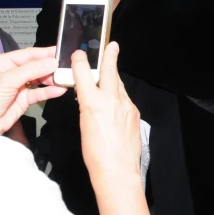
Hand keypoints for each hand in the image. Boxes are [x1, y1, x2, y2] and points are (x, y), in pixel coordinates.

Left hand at [0, 46, 65, 135]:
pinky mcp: (24, 99)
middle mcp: (12, 72)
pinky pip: (40, 93)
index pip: (28, 54)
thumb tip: (52, 62)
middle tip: (65, 68)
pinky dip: (50, 91)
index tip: (60, 52)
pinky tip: (59, 90)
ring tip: (64, 79)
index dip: (44, 53)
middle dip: (50, 67)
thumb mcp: (7, 80)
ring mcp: (19, 86)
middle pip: (36, 66)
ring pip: (40, 79)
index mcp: (4, 62)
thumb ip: (31, 70)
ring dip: (52, 80)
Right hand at [72, 42, 141, 180]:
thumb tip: (91, 99)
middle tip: (112, 46)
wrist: (117, 169)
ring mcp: (126, 105)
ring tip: (111, 71)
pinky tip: (116, 103)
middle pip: (110, 72)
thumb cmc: (95, 153)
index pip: (84, 75)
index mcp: (92, 103)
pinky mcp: (135, 113)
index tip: (79, 54)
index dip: (80, 62)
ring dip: (114, 79)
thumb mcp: (83, 125)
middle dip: (110, 57)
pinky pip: (126, 100)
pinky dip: (120, 97)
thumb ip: (88, 107)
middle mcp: (112, 100)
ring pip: (119, 86)